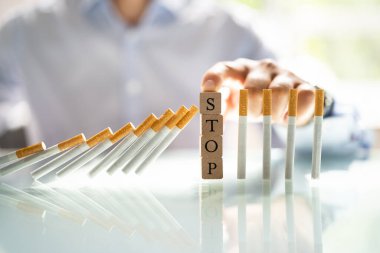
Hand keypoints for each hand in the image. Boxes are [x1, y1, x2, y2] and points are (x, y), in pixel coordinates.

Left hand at [201, 58, 315, 125]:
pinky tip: (287, 116)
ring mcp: (284, 74)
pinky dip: (296, 113)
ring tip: (270, 117)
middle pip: (253, 90)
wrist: (282, 100)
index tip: (207, 92)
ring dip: (272, 113)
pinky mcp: (305, 85)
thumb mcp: (230, 106)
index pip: (222, 71)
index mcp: (237, 70)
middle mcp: (260, 68)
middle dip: (250, 110)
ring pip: (280, 93)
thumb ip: (218, 110)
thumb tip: (209, 118)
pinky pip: (305, 98)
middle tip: (252, 116)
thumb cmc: (248, 102)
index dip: (213, 81)